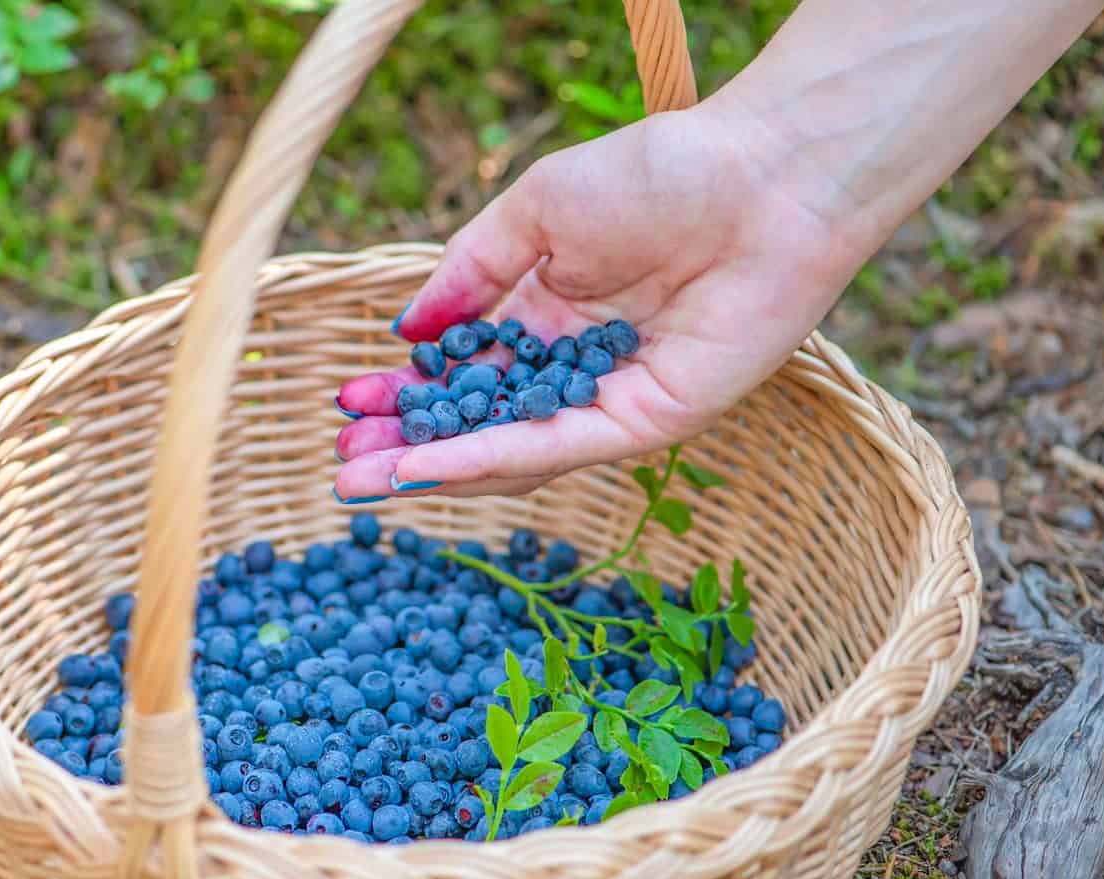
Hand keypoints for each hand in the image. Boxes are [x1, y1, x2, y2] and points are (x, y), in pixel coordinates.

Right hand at [331, 99, 865, 500]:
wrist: (761, 176)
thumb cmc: (657, 175)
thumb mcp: (535, 212)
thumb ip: (470, 272)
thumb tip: (406, 327)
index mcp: (551, 314)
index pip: (465, 370)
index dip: (407, 391)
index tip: (349, 401)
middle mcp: (576, 366)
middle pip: (479, 420)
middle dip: (409, 444)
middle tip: (342, 464)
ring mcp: (610, 399)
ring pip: (509, 448)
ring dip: (435, 467)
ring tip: (363, 478)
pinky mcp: (647, 421)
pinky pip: (557, 448)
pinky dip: (490, 460)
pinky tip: (431, 466)